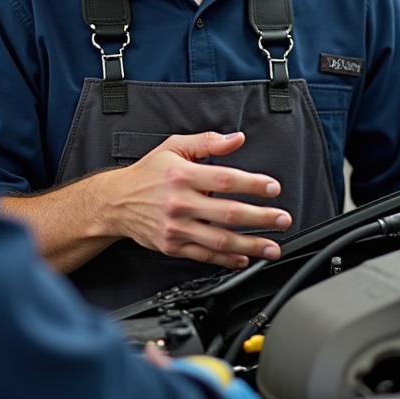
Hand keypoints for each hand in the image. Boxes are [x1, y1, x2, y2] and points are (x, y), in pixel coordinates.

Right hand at [106, 131, 290, 269]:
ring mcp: (176, 228)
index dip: (252, 184)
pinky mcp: (173, 246)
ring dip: (252, 245)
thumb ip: (207, 142)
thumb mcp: (173, 147)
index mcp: (181, 176)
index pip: (225, 180)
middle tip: (283, 219)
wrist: (116, 202)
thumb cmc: (147, 173)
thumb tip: (236, 139)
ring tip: (273, 246)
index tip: (273, 188)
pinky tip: (244, 258)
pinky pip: (205, 255)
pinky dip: (227, 259)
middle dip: (261, 218)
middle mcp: (179, 203)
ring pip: (220, 240)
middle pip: (229, 213)